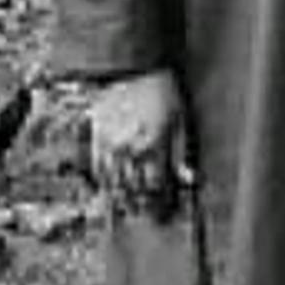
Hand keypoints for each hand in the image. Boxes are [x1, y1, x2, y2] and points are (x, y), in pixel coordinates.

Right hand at [88, 69, 193, 219]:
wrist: (133, 68)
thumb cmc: (164, 93)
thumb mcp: (182, 121)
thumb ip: (183, 153)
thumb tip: (188, 180)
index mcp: (154, 146)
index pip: (155, 187)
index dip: (159, 203)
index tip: (161, 213)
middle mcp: (130, 149)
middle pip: (132, 189)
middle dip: (139, 205)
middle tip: (143, 216)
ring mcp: (109, 144)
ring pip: (112, 181)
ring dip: (119, 196)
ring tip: (126, 207)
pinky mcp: (95, 136)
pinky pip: (97, 167)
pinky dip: (102, 180)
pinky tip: (108, 187)